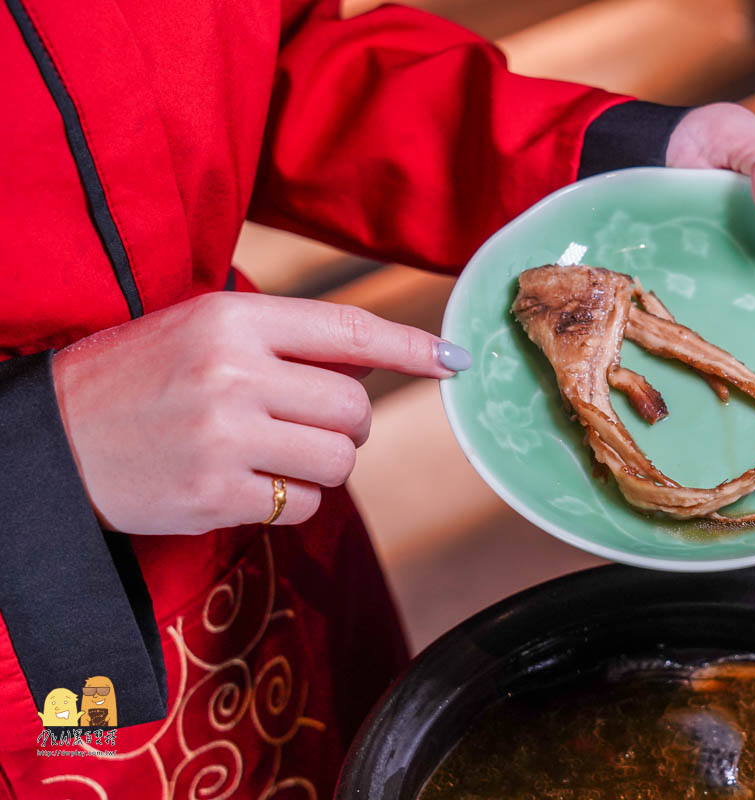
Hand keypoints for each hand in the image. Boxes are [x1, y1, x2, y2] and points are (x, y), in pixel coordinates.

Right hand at [52, 292, 471, 534]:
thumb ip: (284, 341)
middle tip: (311, 427)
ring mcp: (225, 436)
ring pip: (340, 461)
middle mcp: (234, 372)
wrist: (51, 443)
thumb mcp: (202, 332)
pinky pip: (307, 505)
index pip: (349, 327)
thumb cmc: (136, 380)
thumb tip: (375, 355)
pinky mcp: (217, 495)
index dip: (412, 345)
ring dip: (324, 466)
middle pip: (355, 408)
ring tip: (272, 456)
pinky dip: (292, 501)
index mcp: (233, 320)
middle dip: (350, 425)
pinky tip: (245, 485)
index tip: (455, 360)